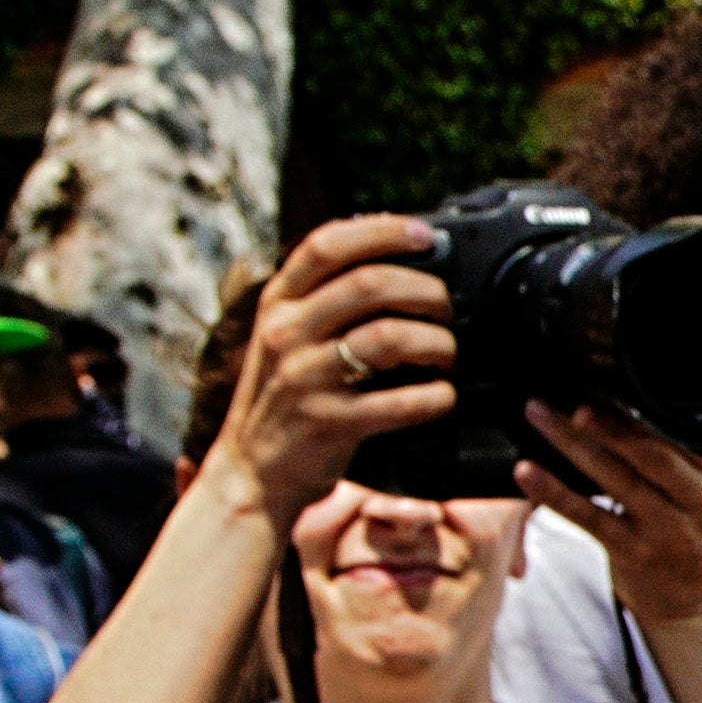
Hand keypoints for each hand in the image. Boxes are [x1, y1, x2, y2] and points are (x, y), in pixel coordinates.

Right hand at [206, 213, 456, 526]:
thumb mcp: (289, 337)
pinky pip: (400, 403)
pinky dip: (435, 397)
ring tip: (448, 354)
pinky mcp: (328, 422)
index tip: (424, 234)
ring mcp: (304, 377)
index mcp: (278, 304)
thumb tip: (394, 262)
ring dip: (437, 342)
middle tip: (448, 308)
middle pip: (369, 285)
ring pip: (389, 338)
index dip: (380, 231)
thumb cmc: (286, 399)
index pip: (326, 245)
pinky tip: (443, 396)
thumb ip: (326, 301)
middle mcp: (286, 332)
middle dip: (425, 290)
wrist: (252, 471)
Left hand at [518, 405, 701, 642]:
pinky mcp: (637, 554)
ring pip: (617, 480)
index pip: (678, 431)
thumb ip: (669, 451)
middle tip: (573, 402)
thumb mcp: (693, 488)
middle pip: (652, 454)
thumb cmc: (682, 531)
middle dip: (611, 426)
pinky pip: (590, 518)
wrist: (689, 603)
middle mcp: (701, 501)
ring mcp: (670, 531)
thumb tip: (609, 396)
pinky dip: (555, 494)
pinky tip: (527, 473)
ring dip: (572, 444)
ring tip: (538, 415)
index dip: (641, 404)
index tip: (602, 376)